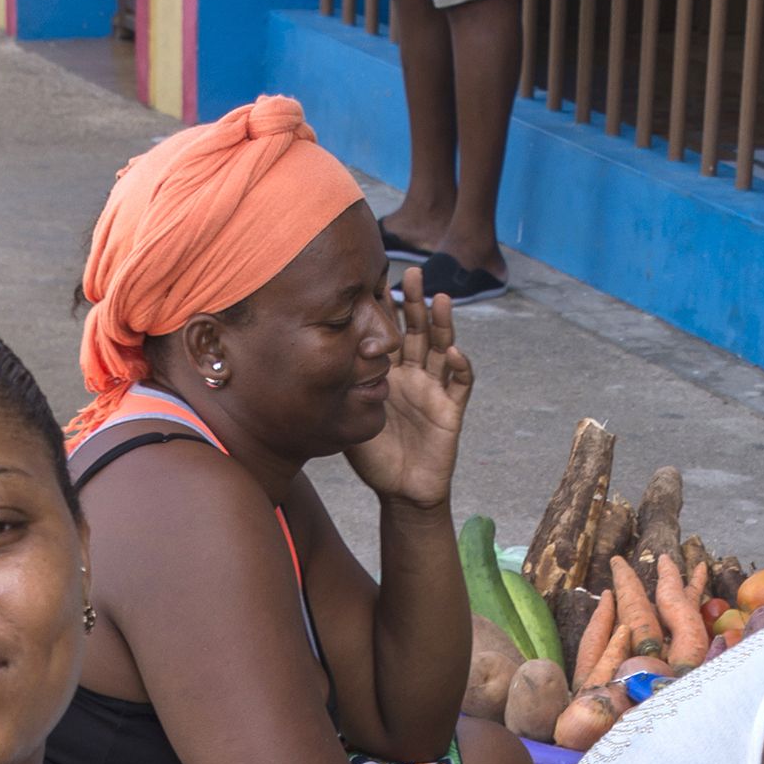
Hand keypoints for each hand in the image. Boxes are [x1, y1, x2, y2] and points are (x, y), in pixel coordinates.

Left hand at [349, 264, 473, 505]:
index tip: (374, 277)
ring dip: (443, 323)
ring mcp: (434, 390)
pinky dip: (460, 366)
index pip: (387, 332)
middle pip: (417, 330)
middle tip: (410, 271)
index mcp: (387, 373)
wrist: (400, 492)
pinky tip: (452, 351)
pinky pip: (459, 384)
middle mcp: (413, 375)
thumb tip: (303, 364)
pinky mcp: (451, 410)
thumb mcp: (347, 418)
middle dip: (415, 301)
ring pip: (441, 348)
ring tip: (440, 298)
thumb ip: (336, 391)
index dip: (384, 306)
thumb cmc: (373, 458)